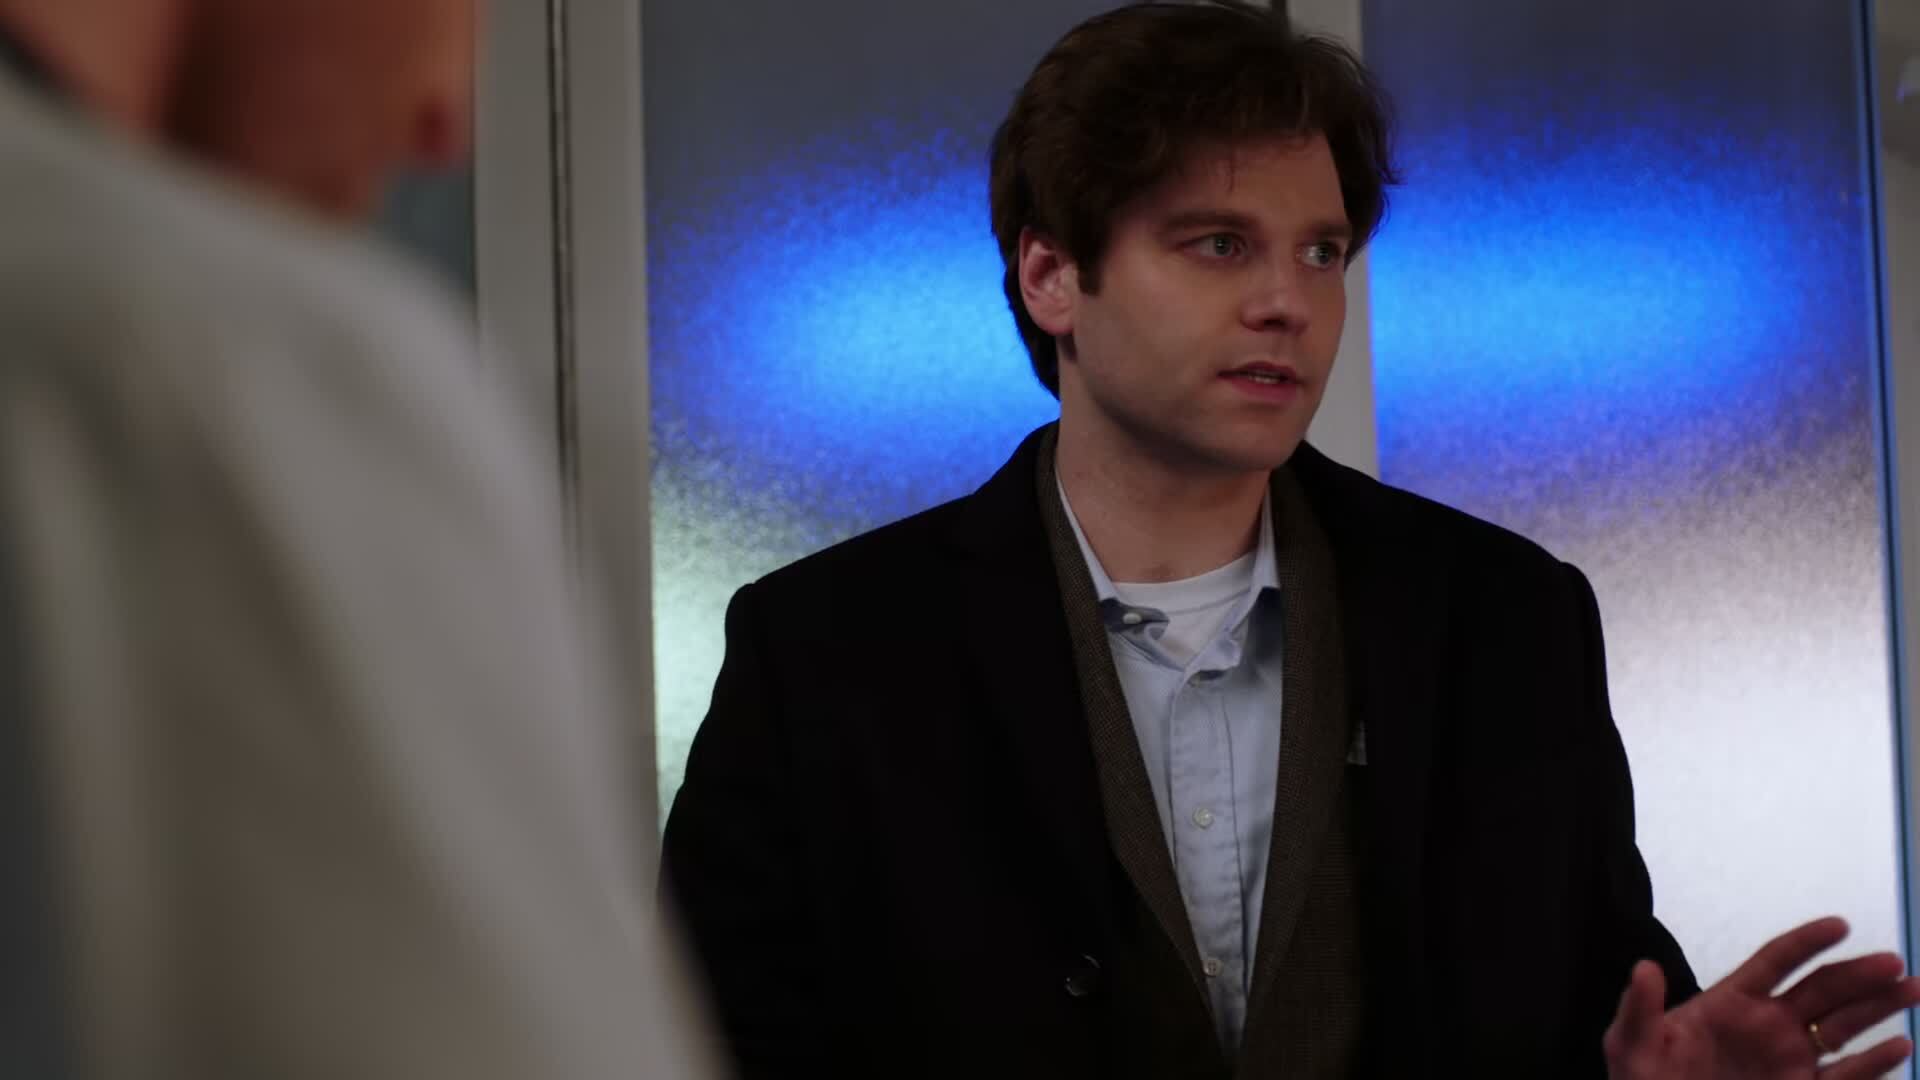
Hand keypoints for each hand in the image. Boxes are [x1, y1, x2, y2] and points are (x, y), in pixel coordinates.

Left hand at [1605, 916, 1919, 1078]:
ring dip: (1880, 1010)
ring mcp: (1789, 1060)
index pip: (1775, 961)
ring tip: (1913, 989)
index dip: (1806, 942)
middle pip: (1822, 991)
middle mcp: (1768, 1025)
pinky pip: (1845, 1077)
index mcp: (1730, 1001)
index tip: (1840, 925)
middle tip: (1894, 963)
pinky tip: (1900, 1048)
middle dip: (1858, 975)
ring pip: (1843, 1028)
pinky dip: (1874, 1064)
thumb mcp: (1631, 1044)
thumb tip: (1644, 968)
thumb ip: (1641, 1008)